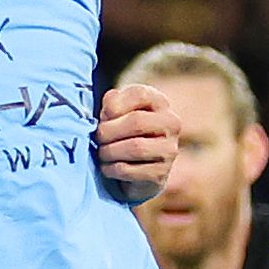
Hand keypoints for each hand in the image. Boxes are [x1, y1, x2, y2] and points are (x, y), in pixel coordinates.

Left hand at [94, 79, 180, 201]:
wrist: (135, 171)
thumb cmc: (121, 133)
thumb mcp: (116, 112)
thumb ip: (111, 103)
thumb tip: (108, 109)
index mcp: (159, 102)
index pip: (139, 95)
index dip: (115, 105)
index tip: (104, 115)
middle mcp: (170, 123)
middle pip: (137, 122)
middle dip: (109, 131)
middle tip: (97, 137)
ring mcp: (169, 150)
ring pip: (136, 148)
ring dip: (109, 151)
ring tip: (102, 153)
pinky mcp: (160, 174)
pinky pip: (130, 170)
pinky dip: (112, 169)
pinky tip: (107, 167)